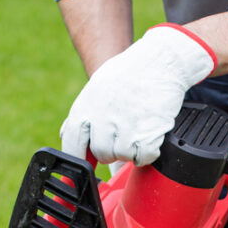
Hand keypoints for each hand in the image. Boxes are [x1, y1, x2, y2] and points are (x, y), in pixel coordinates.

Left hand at [60, 24, 215, 165]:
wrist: (161, 61)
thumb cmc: (129, 73)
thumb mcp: (96, 87)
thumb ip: (82, 113)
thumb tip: (67, 135)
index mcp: (86, 106)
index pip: (72, 144)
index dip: (79, 158)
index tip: (85, 166)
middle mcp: (103, 118)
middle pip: (101, 153)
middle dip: (111, 151)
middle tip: (121, 138)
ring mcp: (126, 127)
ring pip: (122, 155)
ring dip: (130, 150)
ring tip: (137, 132)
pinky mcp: (148, 133)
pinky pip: (143, 157)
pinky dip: (147, 153)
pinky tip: (149, 137)